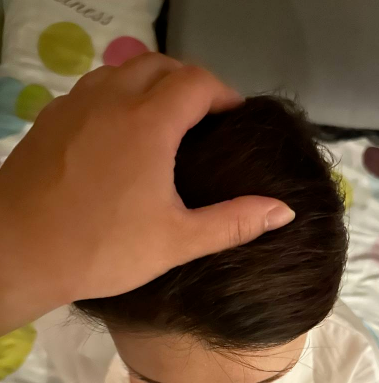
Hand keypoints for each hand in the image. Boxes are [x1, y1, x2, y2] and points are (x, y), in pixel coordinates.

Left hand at [0, 53, 293, 333]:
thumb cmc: (102, 249)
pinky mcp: (51, 119)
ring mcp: (75, 104)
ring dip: (152, 85)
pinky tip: (121, 135)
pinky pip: (94, 88)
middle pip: (161, 65)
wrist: (15, 254)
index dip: (224, 94)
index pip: (198, 82)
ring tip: (166, 123)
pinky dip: (118, 96)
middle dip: (190, 83)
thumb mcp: (177, 241)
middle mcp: (111, 99)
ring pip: (123, 70)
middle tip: (205, 119)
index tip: (235, 118)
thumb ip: (234, 222)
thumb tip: (284, 211)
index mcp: (148, 122)